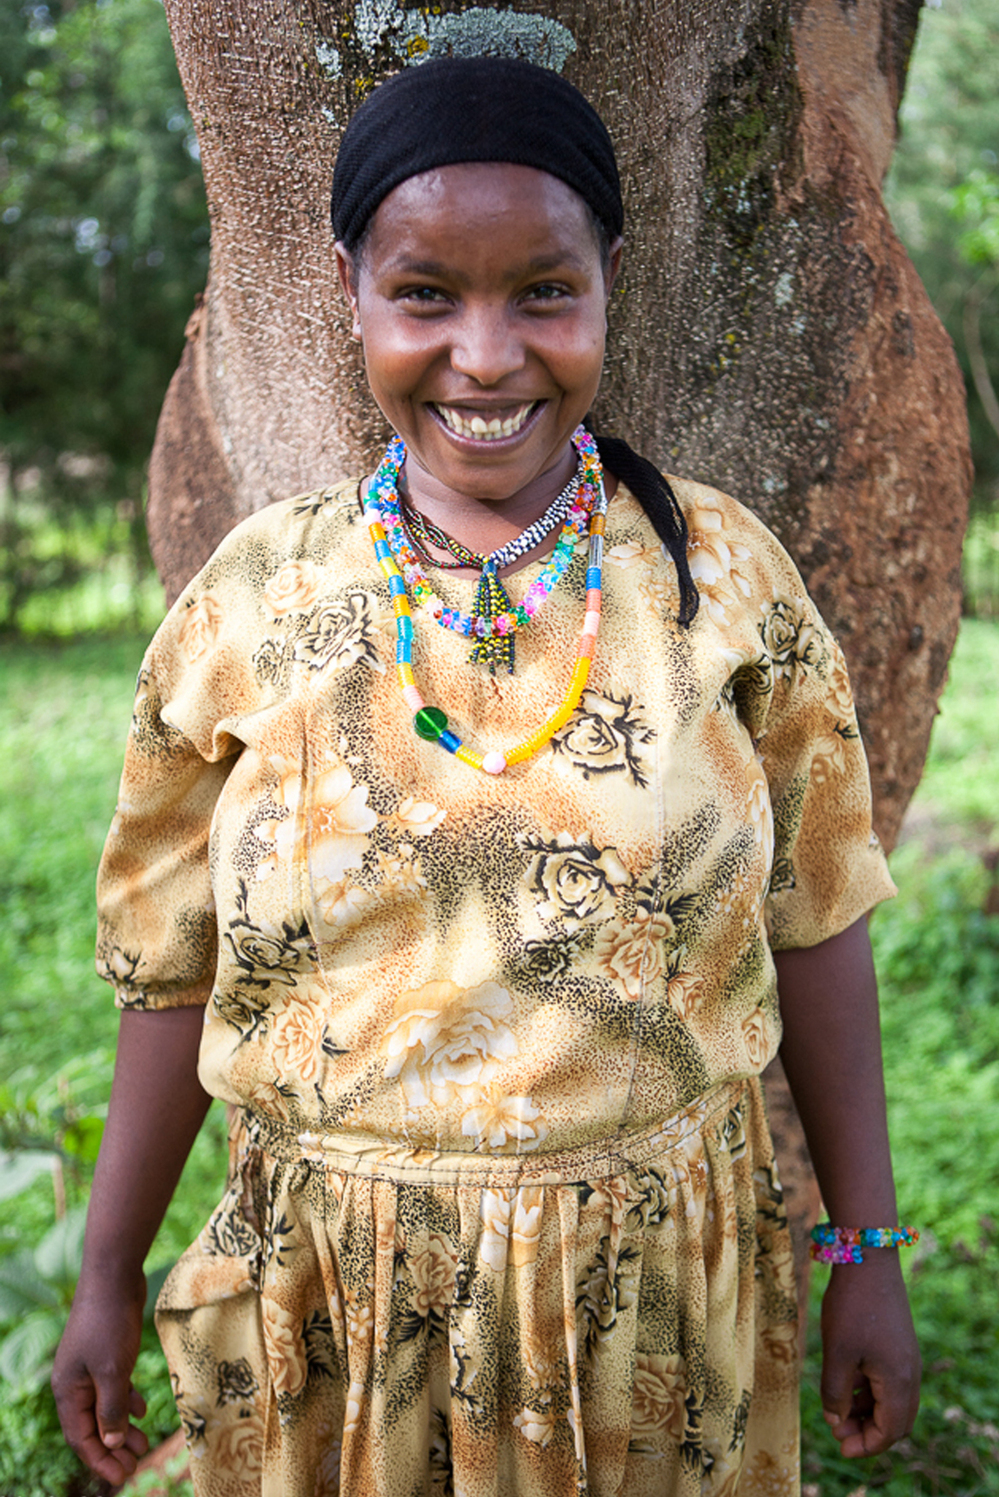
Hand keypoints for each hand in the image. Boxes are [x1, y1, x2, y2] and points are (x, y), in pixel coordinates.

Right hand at [52, 1278, 150, 1484]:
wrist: (114, 1276)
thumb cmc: (109, 1323)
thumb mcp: (112, 1371)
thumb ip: (112, 1410)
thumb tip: (113, 1444)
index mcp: (67, 1391)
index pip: (81, 1438)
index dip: (100, 1460)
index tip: (122, 1477)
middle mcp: (74, 1382)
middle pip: (91, 1426)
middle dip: (112, 1449)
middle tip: (135, 1465)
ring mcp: (90, 1366)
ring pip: (105, 1407)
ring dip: (122, 1426)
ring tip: (144, 1442)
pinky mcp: (106, 1352)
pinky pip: (113, 1386)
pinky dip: (126, 1400)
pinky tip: (142, 1408)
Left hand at [819, 1252, 920, 1457]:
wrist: (868, 1259)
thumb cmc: (851, 1307)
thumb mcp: (837, 1353)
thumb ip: (836, 1392)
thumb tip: (836, 1420)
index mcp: (899, 1382)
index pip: (890, 1432)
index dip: (865, 1446)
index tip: (840, 1446)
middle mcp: (910, 1374)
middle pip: (895, 1421)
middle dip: (867, 1432)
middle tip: (836, 1432)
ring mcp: (906, 1359)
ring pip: (892, 1401)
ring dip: (867, 1411)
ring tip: (835, 1411)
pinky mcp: (898, 1345)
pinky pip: (889, 1381)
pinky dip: (870, 1391)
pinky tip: (845, 1386)